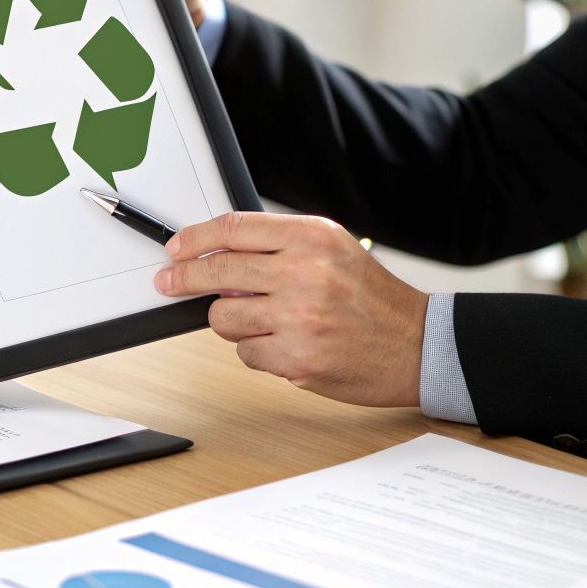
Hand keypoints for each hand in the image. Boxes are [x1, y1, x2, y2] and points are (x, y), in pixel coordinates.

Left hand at [152, 211, 427, 406]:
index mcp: (312, 238)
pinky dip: (257, 351)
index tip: (176, 248)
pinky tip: (287, 345)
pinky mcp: (295, 358)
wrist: (417, 345)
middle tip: (169, 282)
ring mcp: (298, 318)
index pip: (234, 229)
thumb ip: (278, 247)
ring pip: (223, 316)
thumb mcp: (333, 250)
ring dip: (233, 320)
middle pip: (217, 271)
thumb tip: (215, 255)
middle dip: (183, 278)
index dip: (195, 238)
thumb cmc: (372, 298)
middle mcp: (304, 273)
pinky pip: (245, 353)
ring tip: (267, 321)